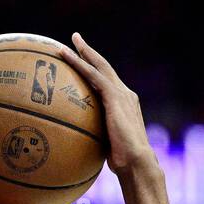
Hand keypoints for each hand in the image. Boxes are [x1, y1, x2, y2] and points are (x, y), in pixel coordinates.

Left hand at [59, 33, 154, 176]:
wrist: (136, 162)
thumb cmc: (122, 164)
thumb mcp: (107, 146)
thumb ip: (96, 138)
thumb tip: (78, 146)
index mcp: (124, 104)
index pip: (107, 82)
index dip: (94, 70)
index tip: (83, 61)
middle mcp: (125, 94)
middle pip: (104, 67)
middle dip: (90, 52)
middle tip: (75, 39)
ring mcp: (121, 94)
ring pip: (99, 67)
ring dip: (83, 52)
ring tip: (69, 41)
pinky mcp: (115, 97)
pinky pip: (94, 75)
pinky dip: (80, 64)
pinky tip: (67, 56)